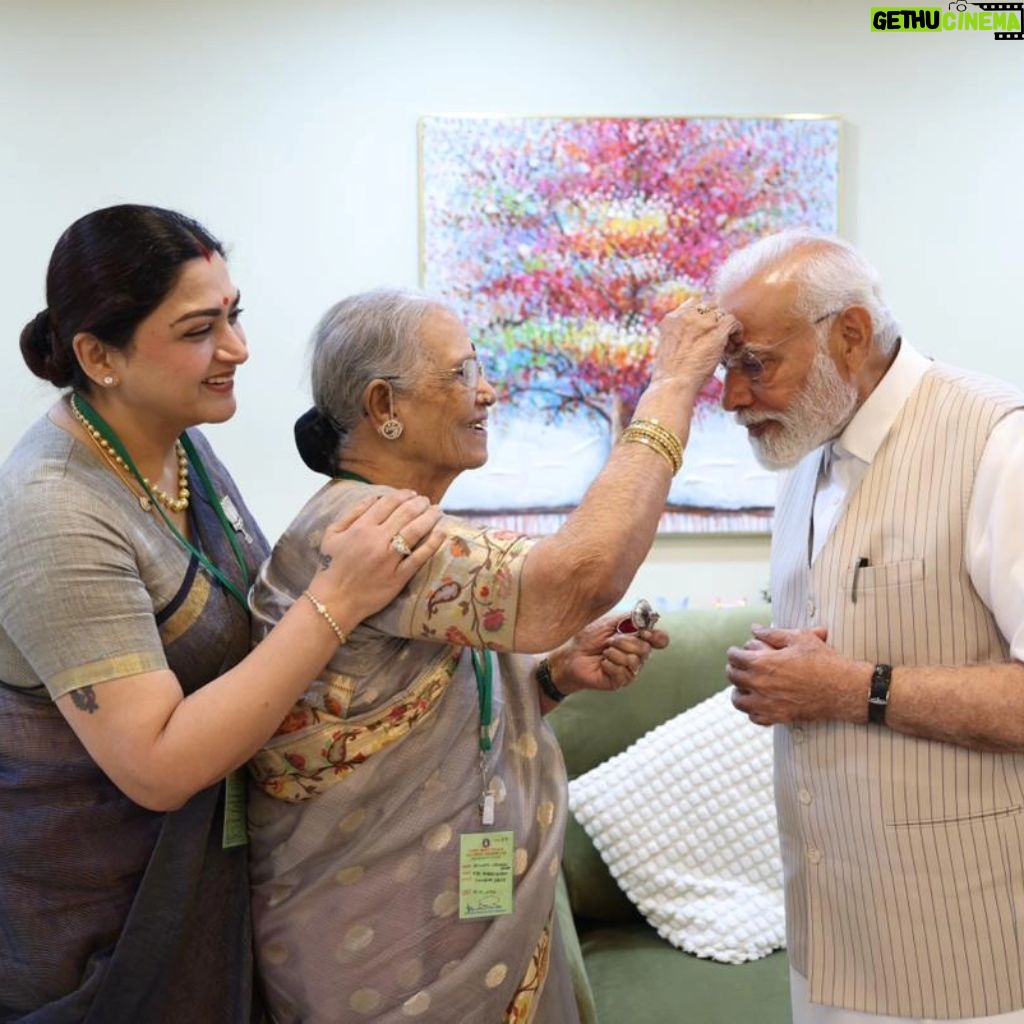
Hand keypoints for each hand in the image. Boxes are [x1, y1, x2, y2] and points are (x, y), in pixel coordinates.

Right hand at [308, 490, 444, 622]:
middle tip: (426, 501)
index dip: (403, 495)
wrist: (335, 599)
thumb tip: (373, 497)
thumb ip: (352, 513)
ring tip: (437, 511)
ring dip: (429, 517)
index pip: (387, 503)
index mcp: (361, 528)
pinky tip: (442, 532)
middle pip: (405, 514)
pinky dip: (432, 543)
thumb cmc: (332, 565)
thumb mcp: (333, 534)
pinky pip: (419, 557)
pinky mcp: (399, 576)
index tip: (412, 494)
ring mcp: (389, 559)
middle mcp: (377, 540)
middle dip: (419, 503)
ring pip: (414, 531)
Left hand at [547, 612, 669, 695]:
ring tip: (604, 653)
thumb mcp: (608, 622)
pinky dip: (609, 664)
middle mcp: (637, 656)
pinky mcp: (620, 681)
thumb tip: (646, 617)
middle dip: (624, 642)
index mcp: (637, 640)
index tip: (644, 632)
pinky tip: (602, 664)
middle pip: (645, 649)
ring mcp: (630, 670)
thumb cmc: (588, 639)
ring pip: (634, 660)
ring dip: (614, 653)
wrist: (571, 655)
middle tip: (609, 642)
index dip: (656, 636)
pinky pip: (622, 672)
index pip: (660, 640)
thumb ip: (629, 618)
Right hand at [649, 297, 739, 394]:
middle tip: (718, 335)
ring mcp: (702, 322)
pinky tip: (735, 341)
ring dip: (725, 325)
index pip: (693, 304)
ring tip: (728, 341)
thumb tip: (689, 339)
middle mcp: (686, 315)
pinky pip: (732, 321)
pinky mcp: (717, 331)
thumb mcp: (665, 347)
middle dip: (715, 319)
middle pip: (709, 306)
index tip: (706, 328)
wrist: (673, 383)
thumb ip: (677, 335)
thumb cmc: (669, 375)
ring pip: (722, 313)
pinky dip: (736, 330)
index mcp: (672, 319)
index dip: (703, 315)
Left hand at [726, 624, 869, 725]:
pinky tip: (758, 703)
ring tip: (744, 686)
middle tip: (740, 666)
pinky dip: (753, 710)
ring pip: (738, 700)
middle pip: (733, 677)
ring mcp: (767, 704)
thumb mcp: (799, 638)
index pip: (734, 657)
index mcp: (762, 663)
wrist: (843, 689)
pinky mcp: (777, 717)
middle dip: (734, 669)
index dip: (734, 652)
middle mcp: (760, 684)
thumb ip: (772, 633)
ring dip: (739, 691)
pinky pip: (754, 717)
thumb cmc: (823, 661)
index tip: (737, 652)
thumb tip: (755, 629)